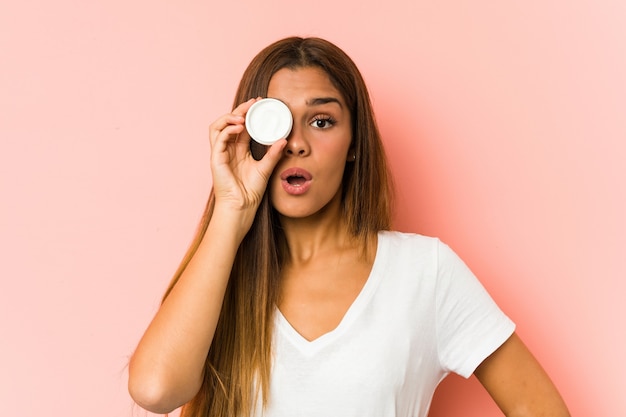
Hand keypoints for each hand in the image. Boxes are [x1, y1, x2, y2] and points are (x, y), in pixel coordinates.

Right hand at [209, 98, 286, 213]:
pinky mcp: (216, 159)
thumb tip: (284, 140)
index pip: (241, 126)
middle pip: (229, 122)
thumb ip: (273, 154)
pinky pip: (218, 138)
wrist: (242, 207)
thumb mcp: (266, 168)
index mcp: (238, 150)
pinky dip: (228, 129)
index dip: (248, 114)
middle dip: (240, 110)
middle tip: (254, 103)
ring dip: (229, 117)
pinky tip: (240, 127)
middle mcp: (227, 149)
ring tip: (243, 114)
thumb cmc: (250, 191)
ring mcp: (220, 153)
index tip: (260, 104)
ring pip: (217, 126)